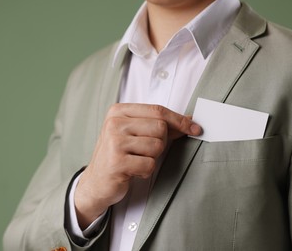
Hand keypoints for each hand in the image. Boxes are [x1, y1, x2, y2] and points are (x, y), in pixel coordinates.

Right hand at [74, 103, 200, 228]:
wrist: (96, 182)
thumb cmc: (119, 155)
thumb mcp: (135, 134)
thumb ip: (159, 125)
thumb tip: (190, 120)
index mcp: (119, 111)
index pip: (158, 110)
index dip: (180, 120)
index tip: (195, 128)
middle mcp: (114, 123)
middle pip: (160, 128)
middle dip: (160, 143)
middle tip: (144, 151)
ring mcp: (114, 142)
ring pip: (157, 146)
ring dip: (152, 158)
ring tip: (136, 160)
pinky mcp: (117, 162)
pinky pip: (149, 165)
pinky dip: (145, 171)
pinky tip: (133, 171)